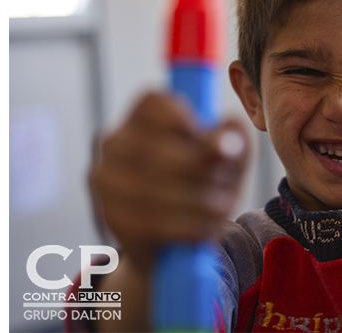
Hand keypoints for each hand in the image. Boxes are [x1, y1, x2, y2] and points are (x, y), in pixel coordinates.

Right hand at [90, 92, 249, 271]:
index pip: (154, 103)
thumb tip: (227, 142)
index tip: (206, 139)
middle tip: (228, 185)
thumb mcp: (228, 159)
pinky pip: (153, 221)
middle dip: (204, 171)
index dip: (183, 119)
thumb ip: (234, 140)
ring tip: (222, 207)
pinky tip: (205, 227)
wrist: (176, 240)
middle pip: (159, 148)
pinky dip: (188, 226)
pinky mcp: (110, 217)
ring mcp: (107, 179)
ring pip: (156, 188)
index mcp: (143, 117)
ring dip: (201, 202)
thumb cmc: (205, 183)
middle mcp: (115, 142)